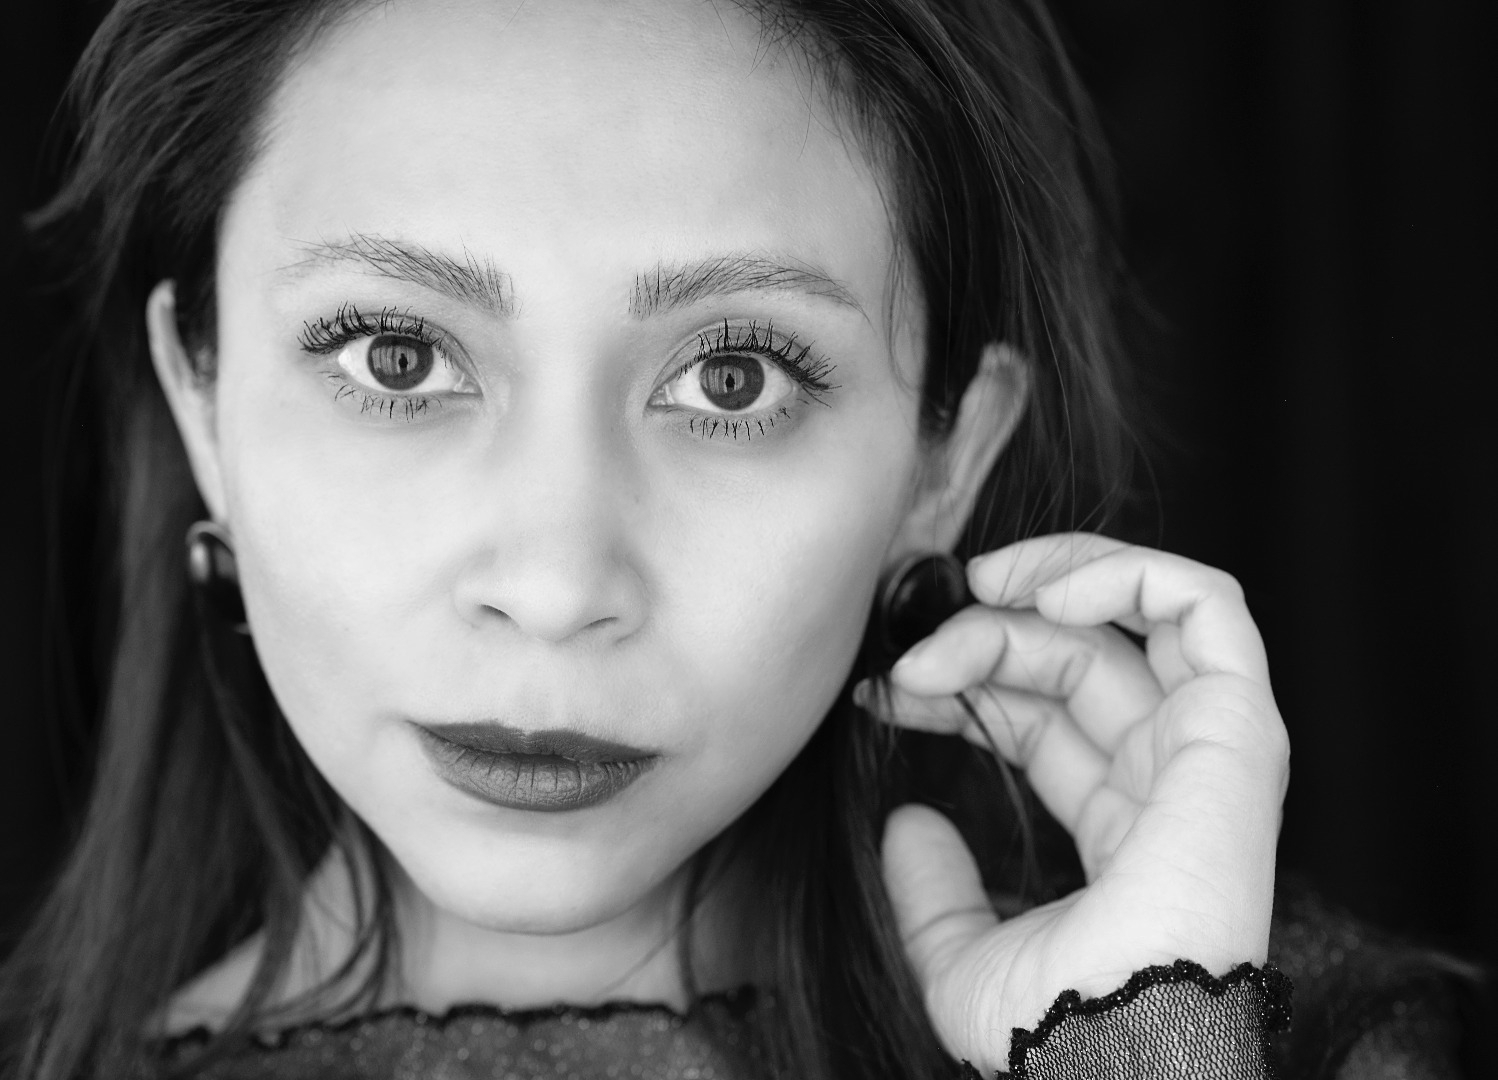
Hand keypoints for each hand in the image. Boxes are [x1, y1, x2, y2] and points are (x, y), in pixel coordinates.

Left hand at [865, 533, 1288, 1072]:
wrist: (1109, 1049)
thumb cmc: (1050, 1027)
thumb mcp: (959, 958)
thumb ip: (933, 892)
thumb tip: (908, 826)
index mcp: (1120, 825)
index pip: (1037, 714)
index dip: (962, 682)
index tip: (886, 690)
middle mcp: (1167, 777)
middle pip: (1073, 658)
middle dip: (983, 635)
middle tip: (910, 658)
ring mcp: (1208, 748)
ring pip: (1139, 614)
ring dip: (1055, 577)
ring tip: (979, 584)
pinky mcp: (1238, 726)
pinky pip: (1207, 609)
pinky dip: (1130, 575)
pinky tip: (1046, 594)